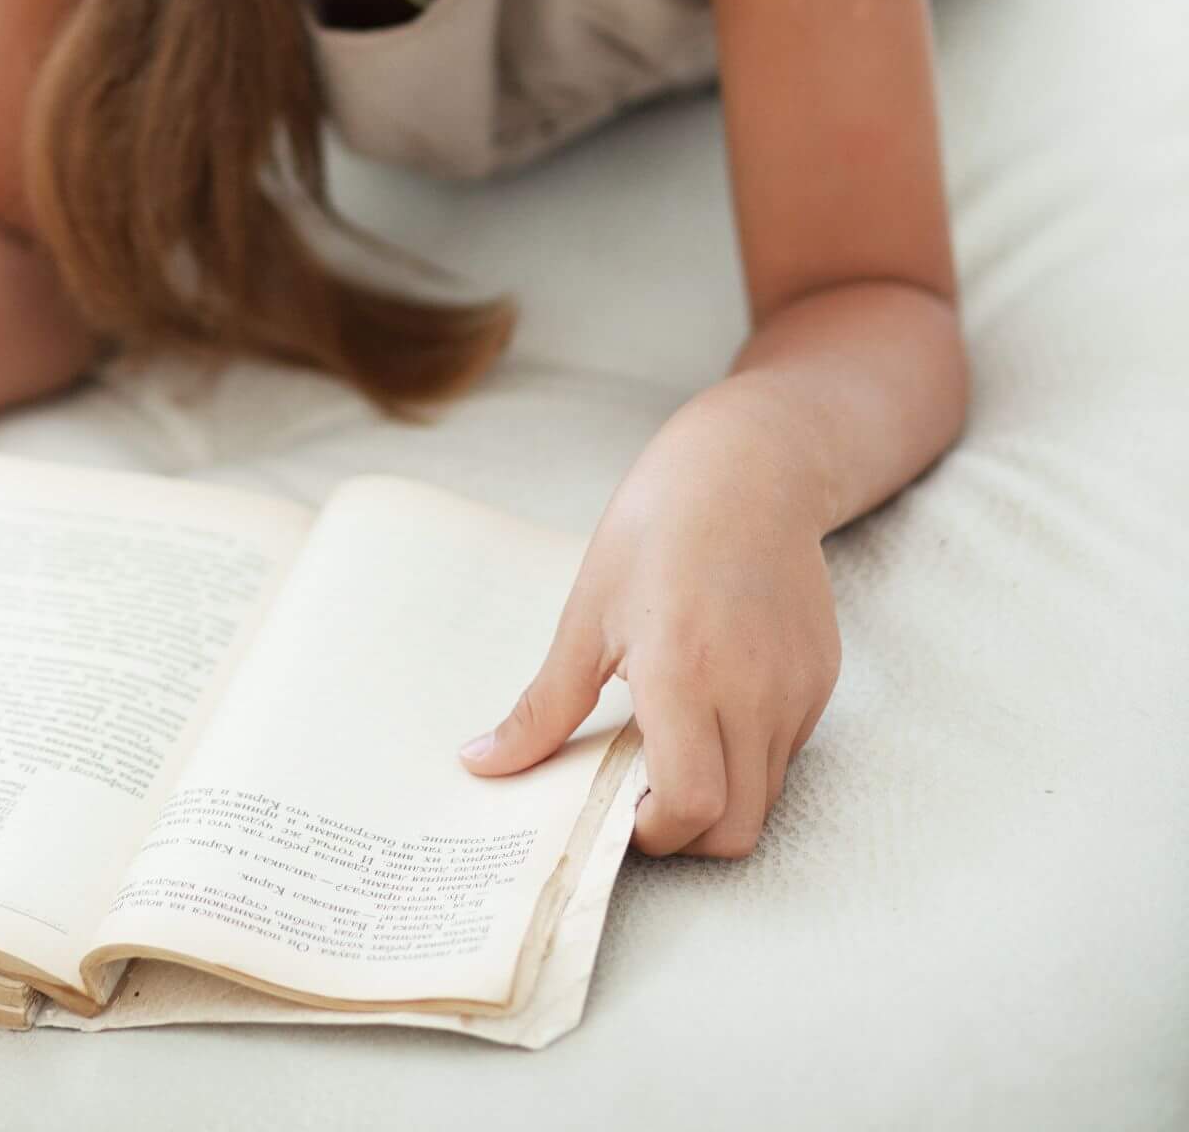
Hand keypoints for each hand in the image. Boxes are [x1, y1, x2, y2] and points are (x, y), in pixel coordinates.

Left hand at [455, 428, 840, 858]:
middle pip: (736, 828)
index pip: (692, 808)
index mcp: (685, 676)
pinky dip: (748, 755)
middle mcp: (753, 693)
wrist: (746, 468)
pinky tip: (714, 702)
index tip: (619, 810)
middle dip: (687, 834)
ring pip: (765, 795)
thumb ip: (543, 707)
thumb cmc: (655, 530)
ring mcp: (796, 688)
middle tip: (643, 794)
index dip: (654, 833)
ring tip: (675, 740)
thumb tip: (480, 764)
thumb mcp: (587, 615)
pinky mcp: (820, 677)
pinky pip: (787, 749)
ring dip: (720, 795)